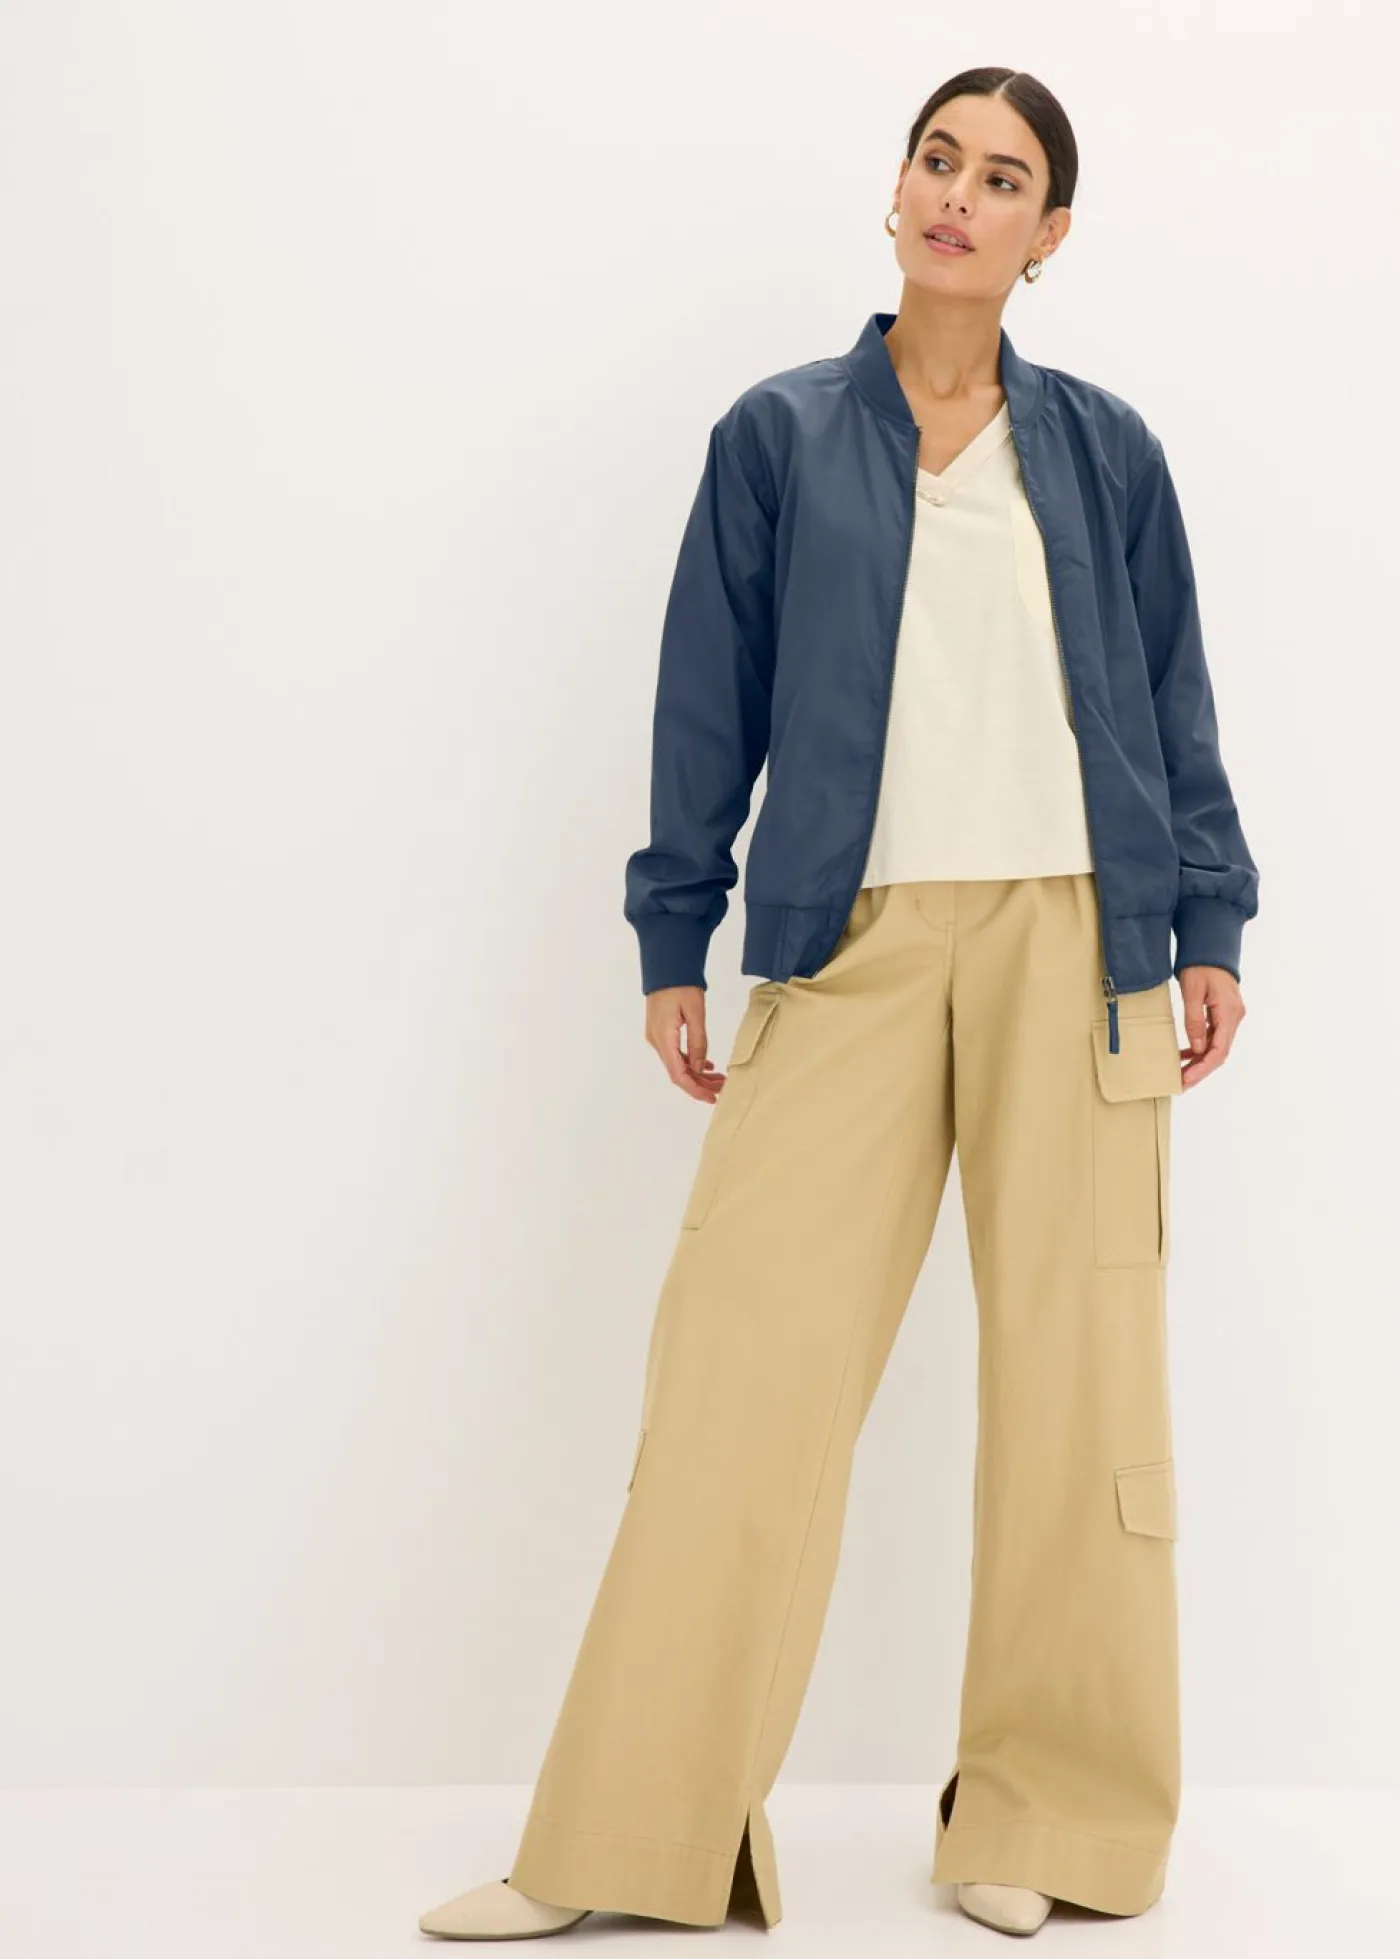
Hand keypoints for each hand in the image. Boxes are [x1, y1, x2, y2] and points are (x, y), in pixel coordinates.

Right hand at [644, 986, 727, 1101]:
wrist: (666, 966)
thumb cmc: (681, 985)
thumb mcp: (695, 1013)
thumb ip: (698, 1042)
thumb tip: (699, 1069)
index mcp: (663, 1038)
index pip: (678, 1074)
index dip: (695, 1089)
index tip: (712, 1098)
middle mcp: (656, 1041)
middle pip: (678, 1072)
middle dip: (700, 1084)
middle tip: (722, 1089)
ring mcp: (657, 1037)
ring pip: (677, 1064)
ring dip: (697, 1074)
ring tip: (719, 1078)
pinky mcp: (660, 1032)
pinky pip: (675, 1054)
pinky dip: (691, 1062)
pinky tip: (707, 1065)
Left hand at [1177, 965, 1245, 1087]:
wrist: (1210, 948)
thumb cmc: (1200, 966)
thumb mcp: (1192, 992)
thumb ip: (1194, 1021)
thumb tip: (1198, 1049)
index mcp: (1229, 1013)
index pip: (1219, 1050)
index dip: (1203, 1068)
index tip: (1186, 1079)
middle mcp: (1234, 1017)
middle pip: (1219, 1052)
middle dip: (1200, 1070)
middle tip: (1180, 1083)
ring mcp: (1231, 1016)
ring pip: (1217, 1047)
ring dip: (1199, 1061)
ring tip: (1180, 1073)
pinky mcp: (1224, 1014)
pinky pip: (1214, 1036)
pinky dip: (1200, 1047)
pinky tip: (1185, 1055)